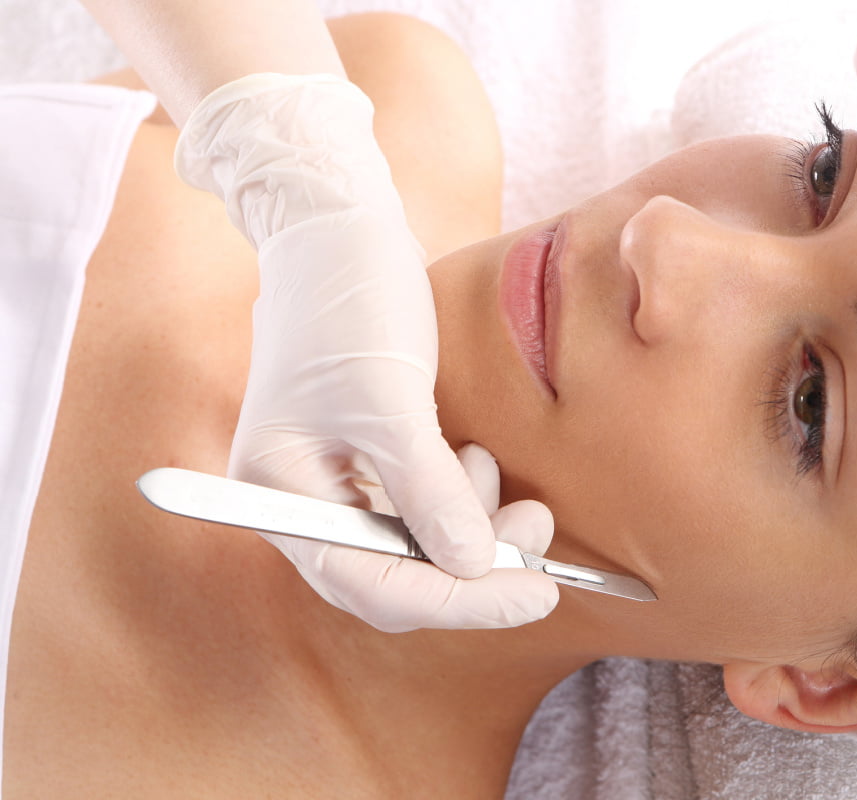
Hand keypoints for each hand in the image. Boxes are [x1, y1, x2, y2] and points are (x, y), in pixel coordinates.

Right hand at [176, 73, 557, 629]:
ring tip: (501, 475)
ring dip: (474, 527)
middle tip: (538, 535)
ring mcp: (334, 483)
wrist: (338, 226)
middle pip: (394, 579)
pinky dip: (463, 497)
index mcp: (279, 495)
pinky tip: (480, 459)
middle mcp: (300, 502)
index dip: (458, 602)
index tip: (535, 594)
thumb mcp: (391, 398)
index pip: (372, 586)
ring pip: (415, 548)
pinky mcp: (368, 460)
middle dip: (473, 566)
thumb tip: (476, 568)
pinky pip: (422, 509)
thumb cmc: (351, 300)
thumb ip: (430, 491)